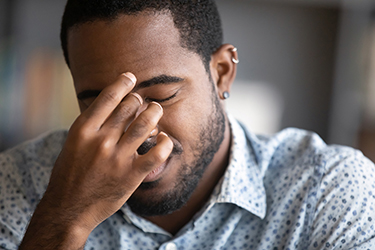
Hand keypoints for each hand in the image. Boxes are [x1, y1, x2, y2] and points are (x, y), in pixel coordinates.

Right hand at [20, 73, 172, 248]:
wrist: (69, 209)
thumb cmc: (70, 174)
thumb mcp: (73, 143)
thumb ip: (92, 125)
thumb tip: (115, 105)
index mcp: (83, 130)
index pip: (108, 97)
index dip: (123, 83)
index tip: (131, 77)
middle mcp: (101, 141)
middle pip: (129, 107)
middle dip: (140, 100)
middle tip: (143, 102)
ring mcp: (117, 158)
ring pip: (145, 124)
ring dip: (154, 113)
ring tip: (156, 110)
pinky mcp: (132, 175)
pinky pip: (157, 153)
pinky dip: (164, 142)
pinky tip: (163, 138)